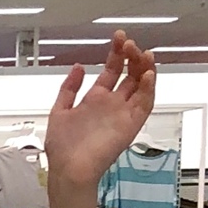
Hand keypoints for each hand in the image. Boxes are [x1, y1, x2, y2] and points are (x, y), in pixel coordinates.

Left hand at [43, 32, 157, 195]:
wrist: (69, 171)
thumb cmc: (62, 149)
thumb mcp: (58, 112)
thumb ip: (68, 89)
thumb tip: (77, 66)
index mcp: (95, 99)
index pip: (112, 69)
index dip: (116, 52)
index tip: (118, 37)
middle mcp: (112, 104)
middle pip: (130, 74)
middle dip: (132, 56)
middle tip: (130, 44)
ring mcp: (123, 113)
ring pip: (142, 85)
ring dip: (145, 68)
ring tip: (143, 54)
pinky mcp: (131, 125)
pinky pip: (146, 104)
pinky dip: (149, 89)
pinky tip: (148, 75)